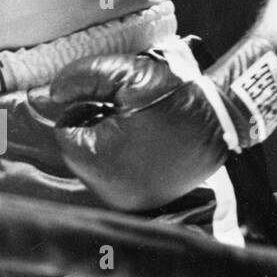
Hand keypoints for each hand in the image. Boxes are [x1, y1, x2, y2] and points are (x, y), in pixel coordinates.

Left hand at [32, 37, 276, 210]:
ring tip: (136, 128)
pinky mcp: (145, 201)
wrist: (223, 119)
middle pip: (78, 152)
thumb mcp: (125, 75)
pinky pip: (117, 178)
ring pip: (96, 166)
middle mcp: (110, 189)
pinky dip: (123, 160)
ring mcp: (129, 199)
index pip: (65, 133)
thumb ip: (82, 79)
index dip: (82, 111)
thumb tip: (53, 93)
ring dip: (107, 144)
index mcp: (100, 159)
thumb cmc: (173, 96)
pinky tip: (144, 145)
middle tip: (123, 114)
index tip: (108, 104)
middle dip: (93, 129)